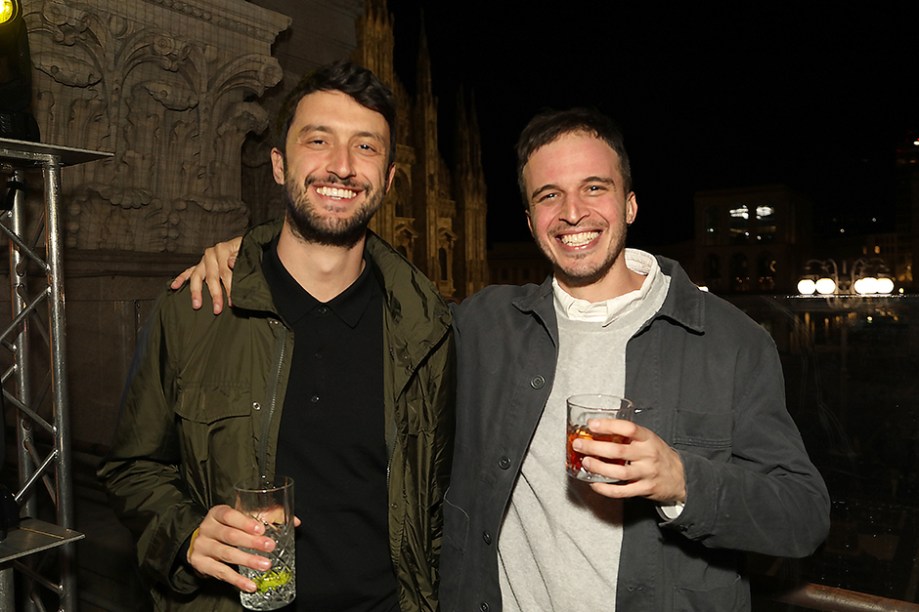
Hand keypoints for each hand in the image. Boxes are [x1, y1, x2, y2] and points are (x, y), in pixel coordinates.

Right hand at [170, 236, 242, 313]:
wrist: (246, 243)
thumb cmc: (246, 249)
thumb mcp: (247, 250)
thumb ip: (239, 257)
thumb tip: (231, 263)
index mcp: (223, 249)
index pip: (225, 272)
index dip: (229, 288)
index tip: (231, 301)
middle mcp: (211, 254)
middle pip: (211, 277)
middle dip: (215, 294)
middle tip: (217, 309)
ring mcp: (204, 260)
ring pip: (197, 276)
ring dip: (196, 291)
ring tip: (196, 304)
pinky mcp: (200, 264)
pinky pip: (188, 272)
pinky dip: (181, 279)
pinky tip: (174, 286)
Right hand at [186, 505, 300, 592]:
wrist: (197, 542)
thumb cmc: (226, 527)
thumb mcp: (240, 517)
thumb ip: (267, 516)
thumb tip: (296, 522)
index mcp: (217, 513)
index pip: (229, 515)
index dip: (245, 523)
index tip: (261, 529)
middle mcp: (207, 529)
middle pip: (230, 536)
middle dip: (251, 542)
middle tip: (270, 547)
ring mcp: (202, 547)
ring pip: (226, 554)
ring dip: (248, 560)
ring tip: (265, 565)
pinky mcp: (201, 564)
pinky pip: (221, 573)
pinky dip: (237, 580)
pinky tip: (250, 585)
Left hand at [573, 418, 685, 502]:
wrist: (680, 476)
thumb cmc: (658, 454)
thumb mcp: (648, 439)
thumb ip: (627, 435)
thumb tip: (596, 429)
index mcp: (648, 438)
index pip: (629, 428)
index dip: (609, 425)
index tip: (592, 424)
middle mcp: (648, 455)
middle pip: (619, 451)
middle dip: (595, 448)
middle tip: (579, 445)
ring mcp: (647, 473)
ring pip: (619, 472)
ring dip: (599, 468)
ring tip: (585, 462)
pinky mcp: (644, 489)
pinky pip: (622, 491)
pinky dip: (606, 489)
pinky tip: (594, 483)